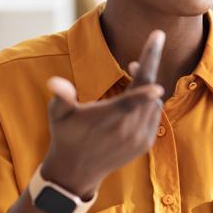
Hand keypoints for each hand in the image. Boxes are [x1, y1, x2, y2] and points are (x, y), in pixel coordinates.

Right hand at [40, 30, 165, 197]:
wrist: (76, 172)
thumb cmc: (66, 136)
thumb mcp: (58, 115)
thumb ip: (62, 96)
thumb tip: (55, 82)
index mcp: (110, 119)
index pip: (133, 96)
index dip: (146, 75)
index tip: (158, 52)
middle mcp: (128, 130)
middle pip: (149, 92)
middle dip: (150, 65)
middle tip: (154, 40)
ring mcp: (140, 138)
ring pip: (154, 103)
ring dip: (148, 84)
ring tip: (135, 70)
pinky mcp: (145, 144)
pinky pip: (154, 115)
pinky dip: (150, 102)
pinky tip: (137, 94)